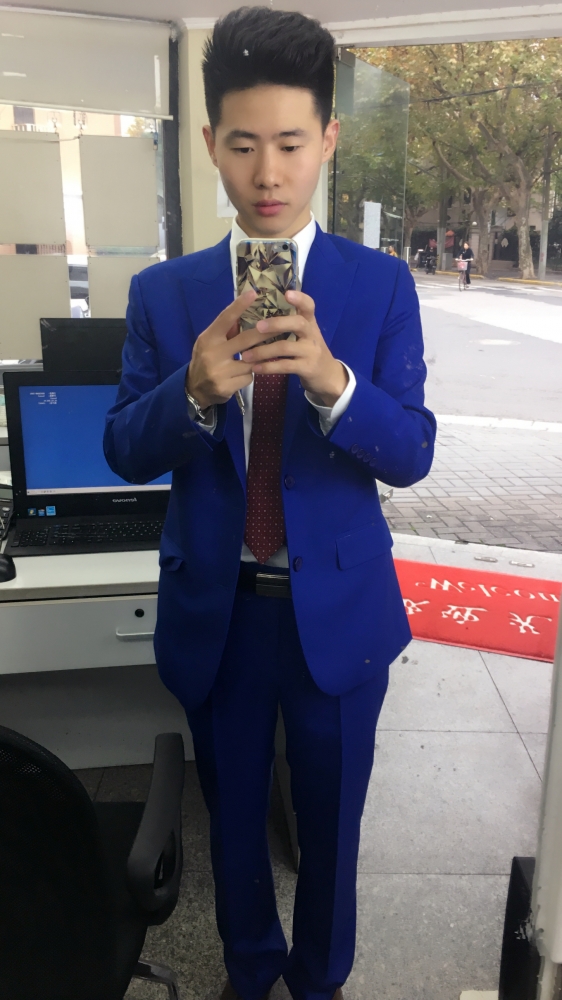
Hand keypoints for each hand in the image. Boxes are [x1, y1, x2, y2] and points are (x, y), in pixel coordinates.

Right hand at [186, 291, 256, 409]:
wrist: (194, 390)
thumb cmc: (205, 360)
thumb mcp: (209, 342)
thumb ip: (225, 331)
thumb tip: (242, 314)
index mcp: (208, 338)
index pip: (225, 319)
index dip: (239, 306)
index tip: (253, 293)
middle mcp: (213, 353)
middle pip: (246, 340)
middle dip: (266, 333)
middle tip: (283, 326)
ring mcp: (220, 372)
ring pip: (251, 362)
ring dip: (256, 360)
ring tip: (254, 359)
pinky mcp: (226, 387)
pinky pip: (248, 378)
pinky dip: (248, 376)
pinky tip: (240, 377)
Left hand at [234, 290, 347, 407]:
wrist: (327, 375)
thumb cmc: (308, 350)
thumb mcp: (304, 335)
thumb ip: (288, 325)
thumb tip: (258, 314)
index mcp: (310, 323)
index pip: (309, 306)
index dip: (300, 298)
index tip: (287, 293)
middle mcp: (312, 334)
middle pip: (297, 323)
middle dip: (276, 323)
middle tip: (258, 326)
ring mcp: (311, 351)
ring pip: (286, 347)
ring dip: (263, 351)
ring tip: (246, 355)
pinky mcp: (307, 368)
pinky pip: (285, 366)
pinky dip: (268, 367)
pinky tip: (256, 368)